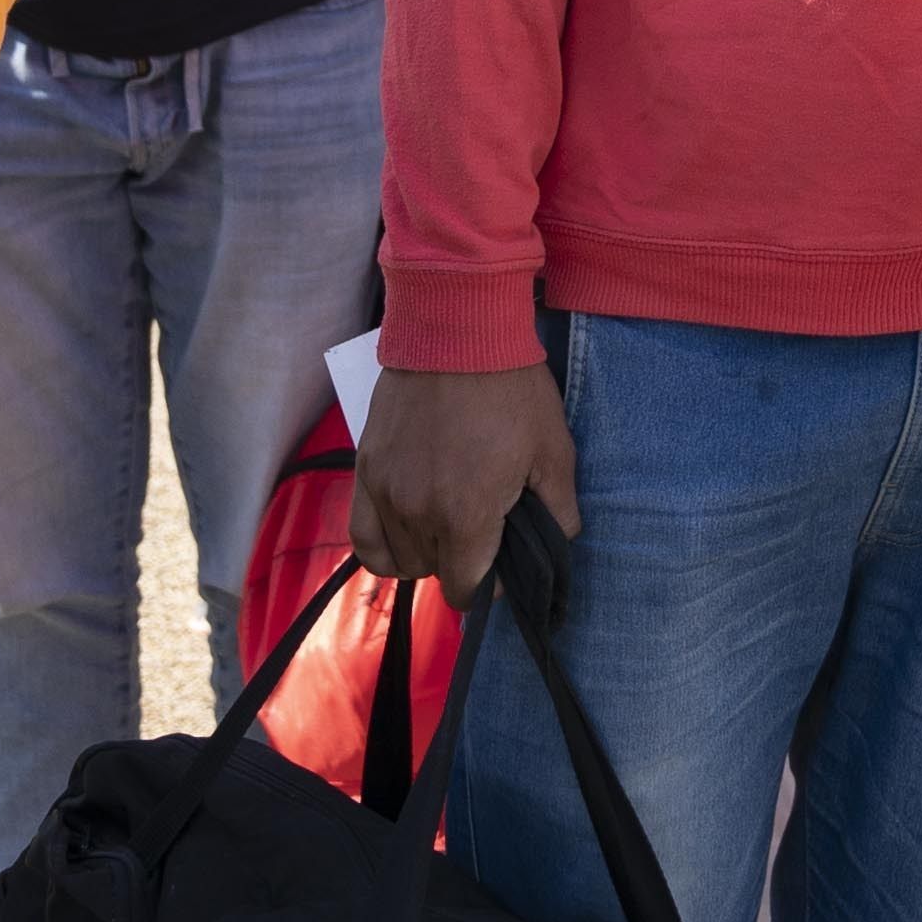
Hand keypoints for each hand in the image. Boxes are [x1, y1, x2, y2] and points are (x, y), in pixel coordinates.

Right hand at [351, 361, 574, 592]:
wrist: (458, 331)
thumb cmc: (511, 390)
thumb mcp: (554, 451)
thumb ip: (558, 510)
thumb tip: (557, 545)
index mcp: (466, 517)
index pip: (468, 590)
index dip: (488, 584)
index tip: (501, 560)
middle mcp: (417, 514)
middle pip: (434, 574)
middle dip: (460, 563)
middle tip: (480, 531)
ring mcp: (384, 492)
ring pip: (399, 559)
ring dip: (425, 553)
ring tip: (446, 525)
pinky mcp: (365, 469)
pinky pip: (363, 536)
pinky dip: (382, 547)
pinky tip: (404, 533)